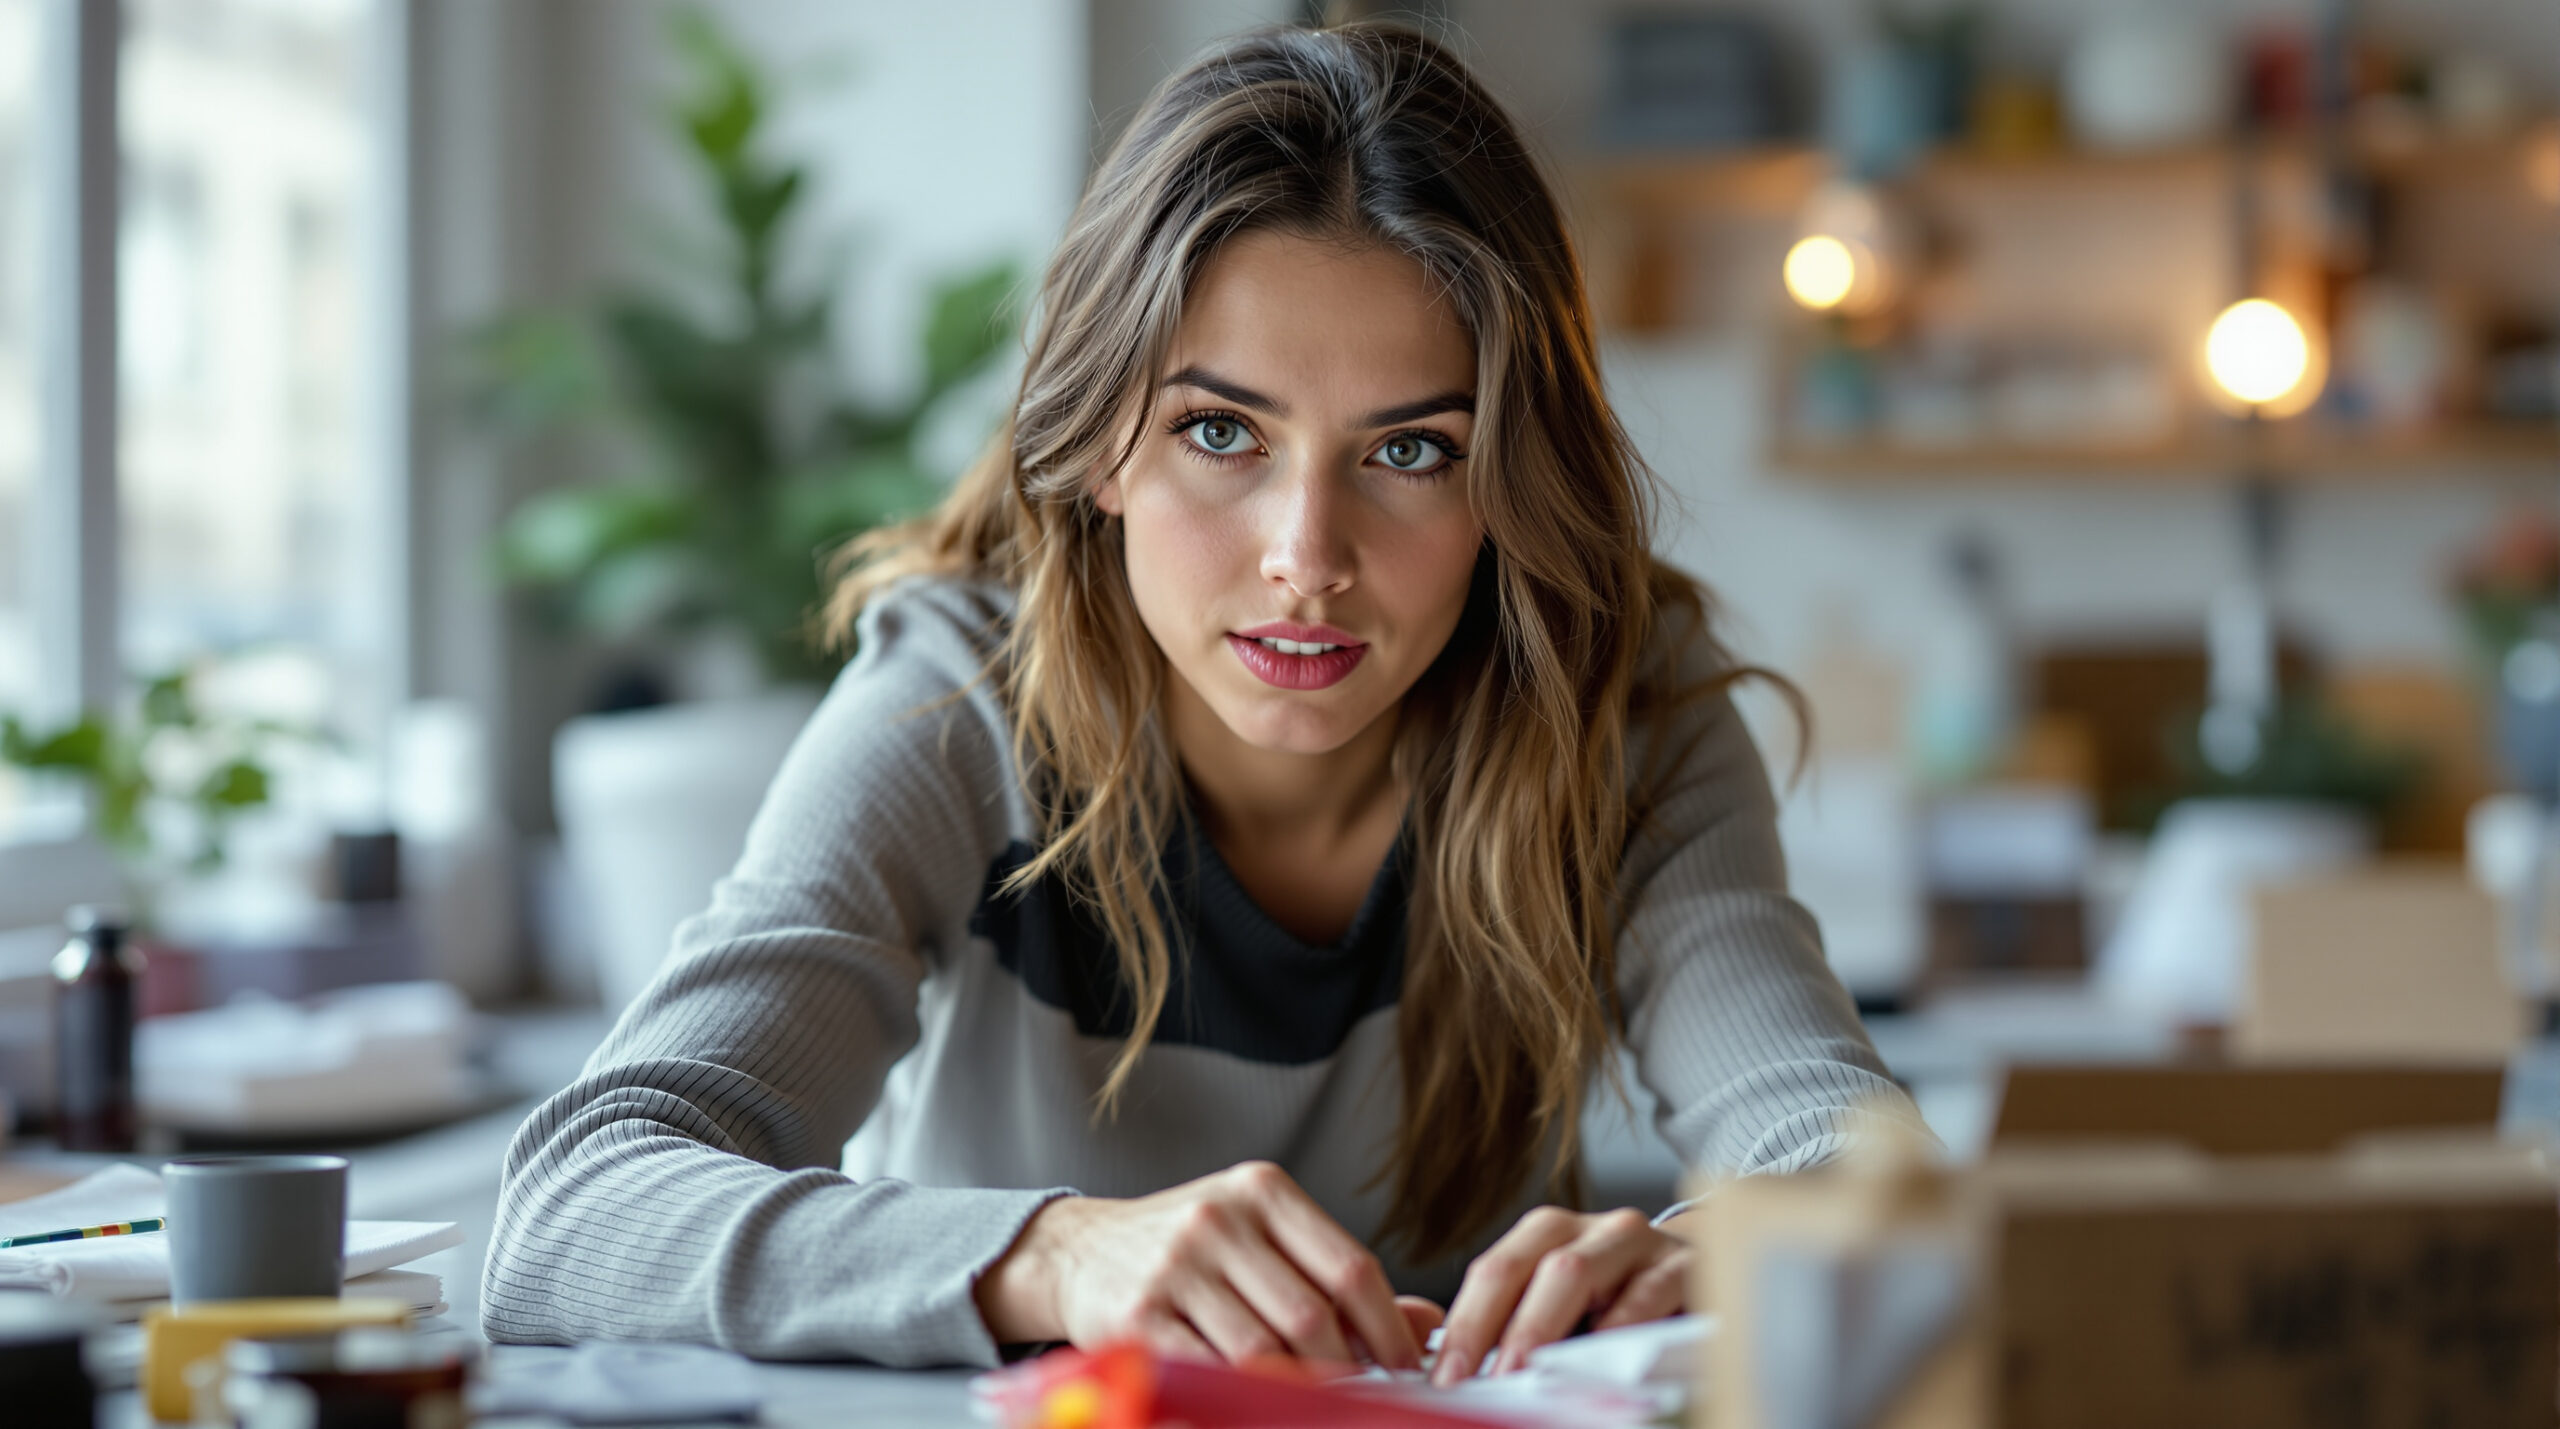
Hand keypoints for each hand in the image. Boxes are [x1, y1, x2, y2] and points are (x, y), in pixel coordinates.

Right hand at [974, 1160, 1426, 1370]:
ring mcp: (1176, 1266)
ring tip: (1316, 1403)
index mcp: (1262, 1191)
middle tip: (1365, 1395)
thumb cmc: (1190, 1247)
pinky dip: (1242, 1396)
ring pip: (1264, 1352)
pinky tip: (1257, 1400)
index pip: (1350, 1267)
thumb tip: (1426, 1320)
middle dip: (1347, 1369)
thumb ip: (1337, 1275)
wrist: (1082, 1250)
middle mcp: (1219, 1220)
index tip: (1407, 1365)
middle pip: (1312, 1316)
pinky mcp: (1140, 1315)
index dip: (1389, 1327)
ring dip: (1298, 1390)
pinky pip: (1211, 1372)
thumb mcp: (1263, 1237)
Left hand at [1431, 1205, 1690, 1386]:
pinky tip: (1599, 1358)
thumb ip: (1522, 1327)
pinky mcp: (1682, 1265)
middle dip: (1489, 1326)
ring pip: (1575, 1270)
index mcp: (1549, 1234)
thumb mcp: (1571, 1307)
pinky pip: (1645, 1291)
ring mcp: (1636, 1241)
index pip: (1493, 1272)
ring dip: (1541, 1327)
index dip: (1463, 1323)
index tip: (1443, 1375)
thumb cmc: (1624, 1301)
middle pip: (1524, 1266)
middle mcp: (1588, 1228)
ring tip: (1520, 1373)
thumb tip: (1463, 1372)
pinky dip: (1617, 1326)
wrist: (1705, 1276)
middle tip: (1468, 1379)